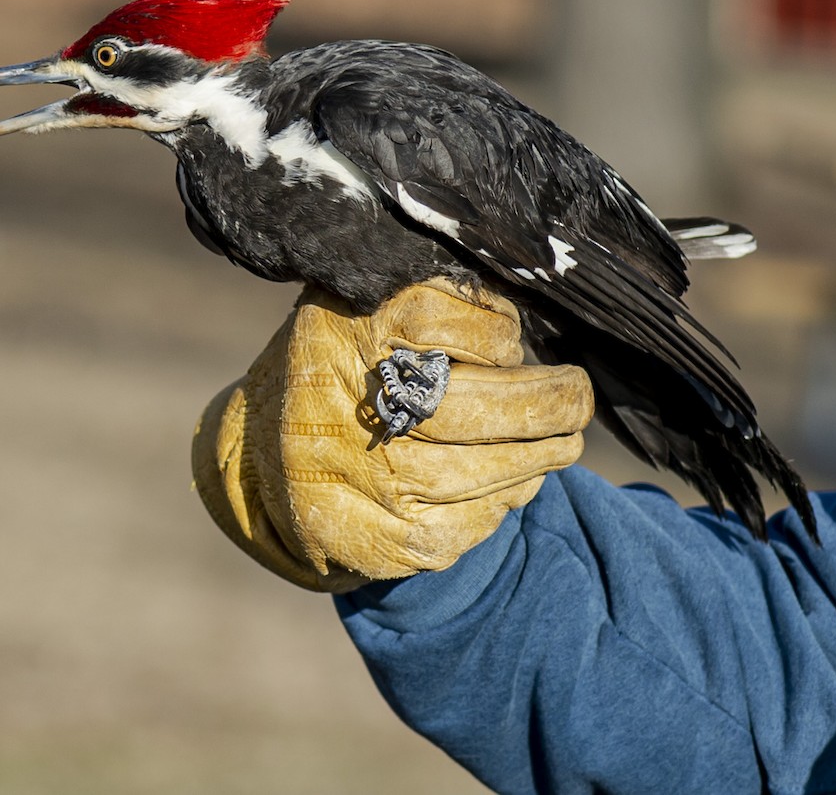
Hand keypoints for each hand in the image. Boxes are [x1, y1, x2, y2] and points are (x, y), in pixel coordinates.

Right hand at [192, 279, 593, 591]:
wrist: (258, 452)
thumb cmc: (338, 367)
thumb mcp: (365, 305)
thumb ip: (434, 297)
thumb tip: (522, 315)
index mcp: (334, 329)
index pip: (433, 317)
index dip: (493, 331)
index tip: (513, 339)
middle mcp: (327, 403)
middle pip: (457, 408)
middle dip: (539, 405)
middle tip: (577, 397)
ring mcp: (341, 479)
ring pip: (467, 478)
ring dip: (534, 460)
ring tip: (563, 442)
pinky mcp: (359, 538)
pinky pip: (456, 530)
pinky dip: (499, 506)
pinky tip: (516, 484)